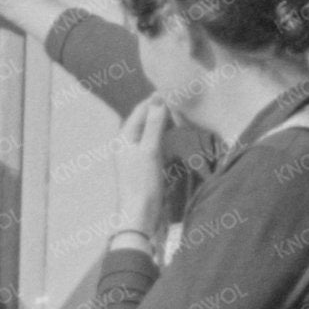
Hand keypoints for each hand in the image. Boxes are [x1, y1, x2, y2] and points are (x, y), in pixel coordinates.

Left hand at [108, 96, 175, 240]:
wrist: (140, 218)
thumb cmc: (142, 184)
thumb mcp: (150, 150)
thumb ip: (155, 124)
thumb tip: (159, 98)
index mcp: (124, 138)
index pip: (141, 109)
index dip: (157, 99)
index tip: (176, 90)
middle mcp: (128, 145)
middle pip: (146, 120)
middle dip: (163, 111)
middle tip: (184, 103)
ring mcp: (137, 157)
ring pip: (153, 133)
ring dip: (166, 125)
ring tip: (183, 117)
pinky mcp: (146, 168)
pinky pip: (157, 147)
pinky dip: (167, 140)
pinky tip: (179, 138)